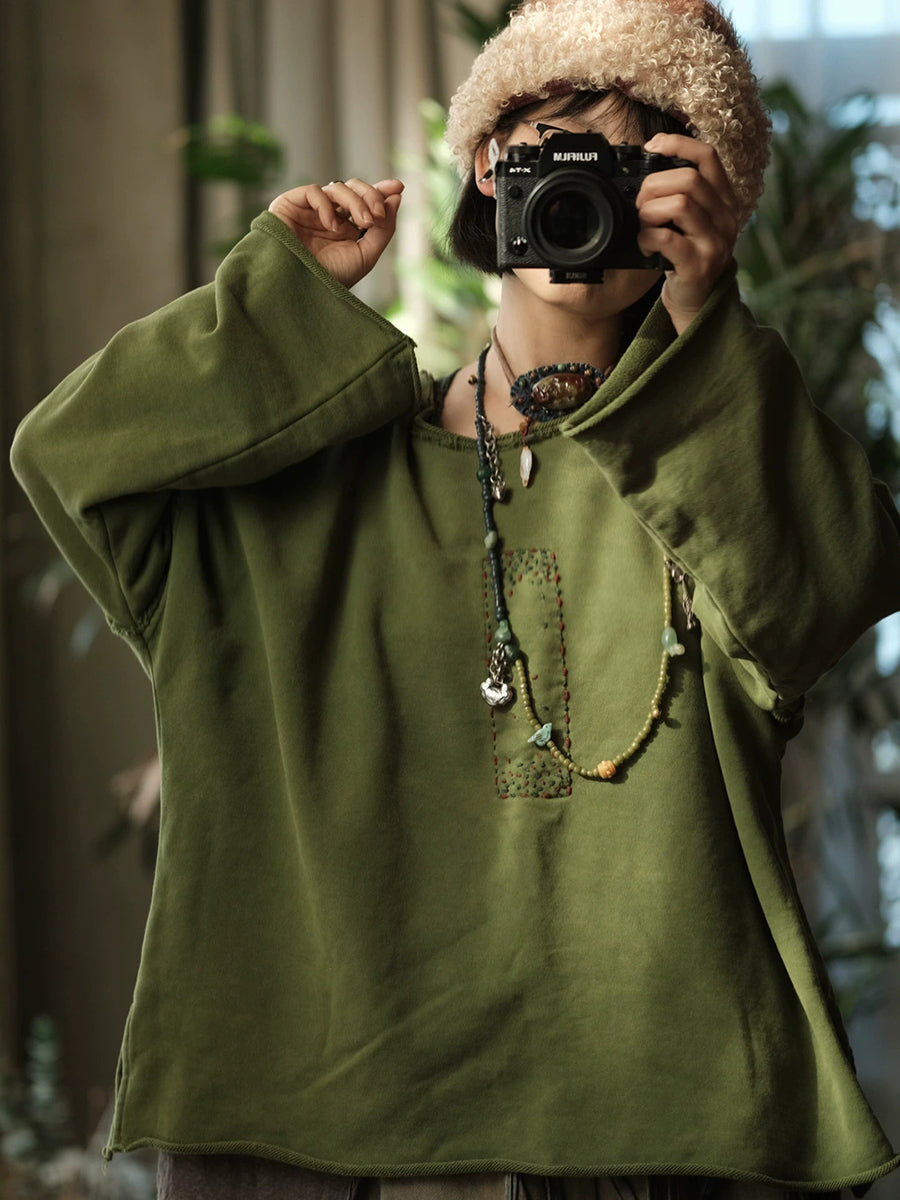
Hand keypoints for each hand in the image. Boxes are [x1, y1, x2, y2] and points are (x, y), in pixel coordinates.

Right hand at [268, 178, 403, 289]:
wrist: (298, 289)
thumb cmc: (330, 278)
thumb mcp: (366, 256)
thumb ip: (384, 229)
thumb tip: (396, 197)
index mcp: (346, 229)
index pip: (365, 201)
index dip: (381, 191)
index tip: (398, 187)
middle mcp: (329, 217)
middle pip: (354, 189)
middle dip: (371, 196)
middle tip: (378, 214)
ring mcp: (310, 210)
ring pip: (338, 188)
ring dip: (356, 202)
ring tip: (364, 222)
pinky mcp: (291, 204)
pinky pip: (314, 191)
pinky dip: (327, 206)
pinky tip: (332, 226)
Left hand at [635, 135, 738, 334]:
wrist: (696, 301)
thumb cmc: (686, 256)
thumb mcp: (689, 220)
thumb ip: (679, 193)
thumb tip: (647, 162)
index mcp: (724, 199)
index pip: (708, 156)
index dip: (678, 143)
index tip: (651, 147)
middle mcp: (726, 217)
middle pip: (688, 179)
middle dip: (654, 186)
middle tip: (640, 204)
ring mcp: (715, 242)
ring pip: (680, 204)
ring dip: (650, 211)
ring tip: (643, 224)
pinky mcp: (699, 266)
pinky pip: (667, 239)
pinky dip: (647, 238)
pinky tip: (644, 246)